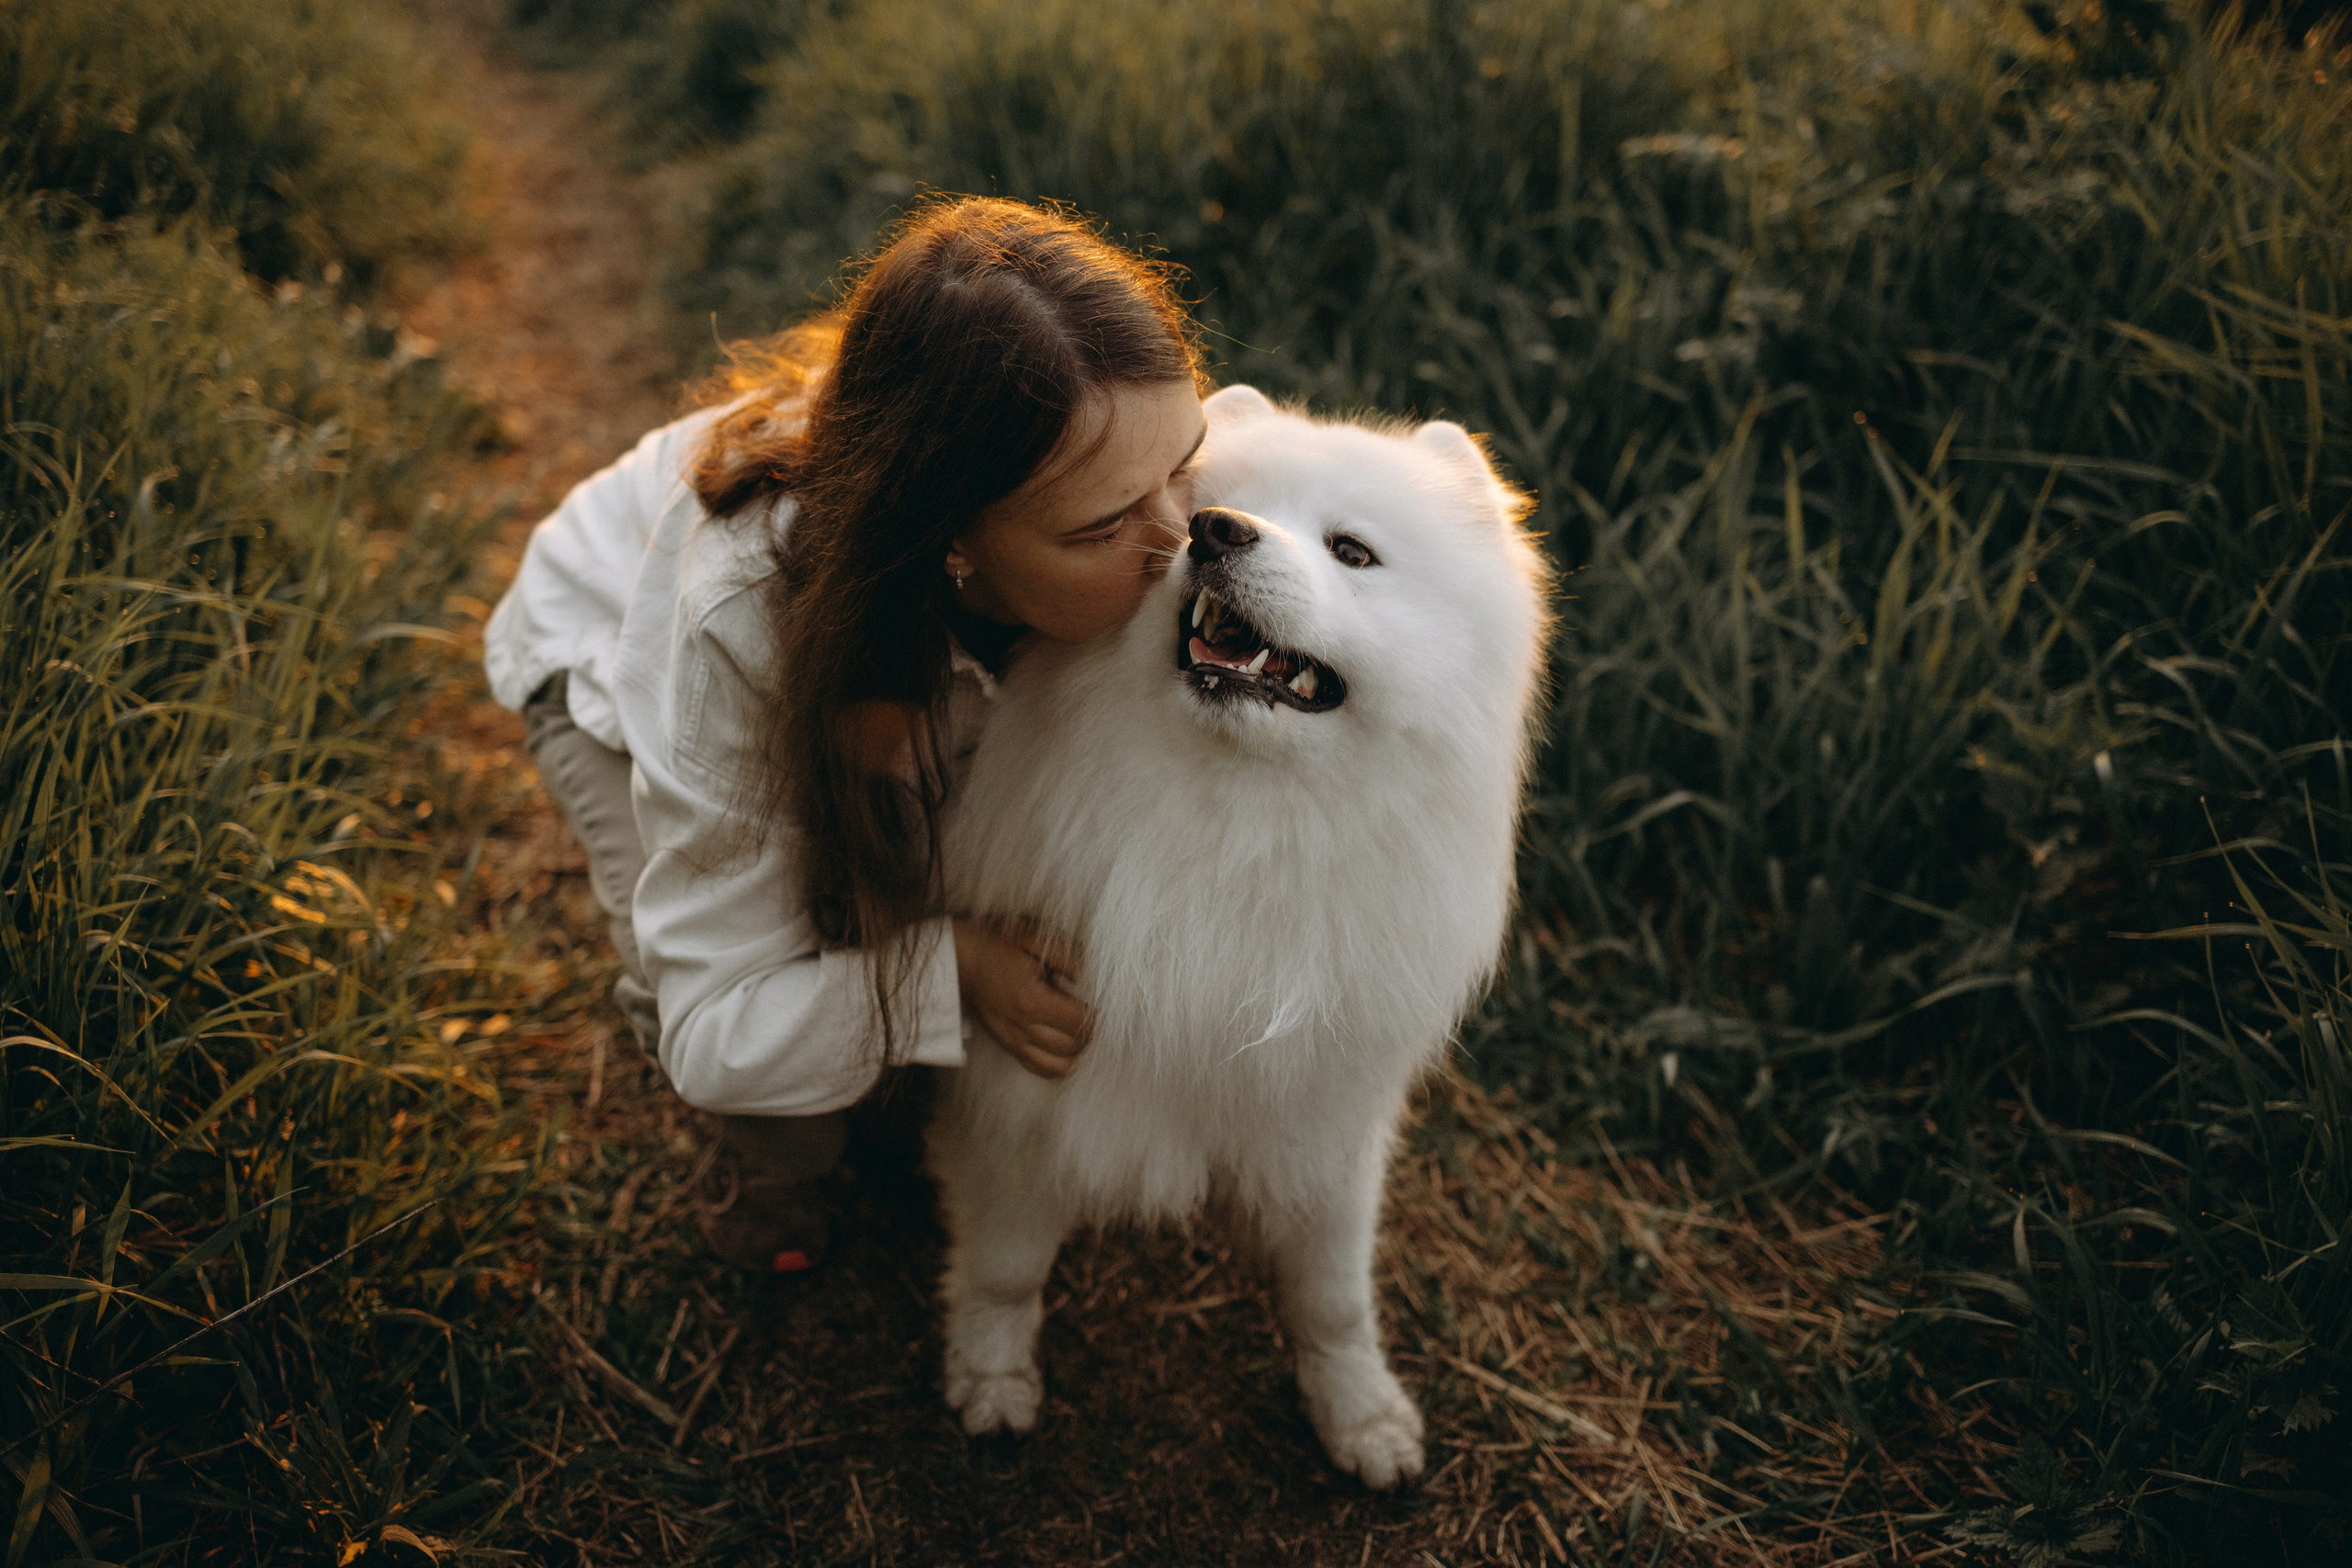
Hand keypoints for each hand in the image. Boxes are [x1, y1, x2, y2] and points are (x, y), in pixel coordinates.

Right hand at [952, 916, 1091, 1079]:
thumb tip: (1095, 977)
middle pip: (1074, 1046)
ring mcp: (1014, 1041)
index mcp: (1033, 1000)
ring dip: (1077, 1051)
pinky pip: (1041, 1069)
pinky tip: (1066, 1047)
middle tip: (1092, 1013)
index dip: (1100, 1015)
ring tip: (1081, 1030)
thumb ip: (1068, 957)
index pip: (1082, 1022)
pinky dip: (1059, 1064)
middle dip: (1090, 1032)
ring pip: (1061, 1066)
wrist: (959, 959)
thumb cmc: (997, 944)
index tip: (1103, 1002)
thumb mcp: (1034, 937)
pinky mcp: (1008, 1046)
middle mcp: (1024, 1027)